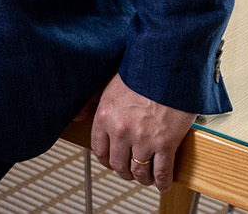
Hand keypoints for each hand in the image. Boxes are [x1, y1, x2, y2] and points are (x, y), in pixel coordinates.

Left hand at [89, 73, 194, 191]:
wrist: (169, 65)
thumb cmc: (142, 72)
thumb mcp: (109, 84)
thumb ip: (93, 102)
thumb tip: (78, 115)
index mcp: (105, 117)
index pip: (100, 151)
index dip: (107, 160)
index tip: (113, 162)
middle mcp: (121, 130)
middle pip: (119, 165)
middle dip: (125, 171)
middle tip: (130, 170)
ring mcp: (143, 139)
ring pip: (139, 172)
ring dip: (143, 178)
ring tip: (146, 177)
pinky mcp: (166, 143)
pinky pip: (161, 172)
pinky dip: (162, 181)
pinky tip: (163, 183)